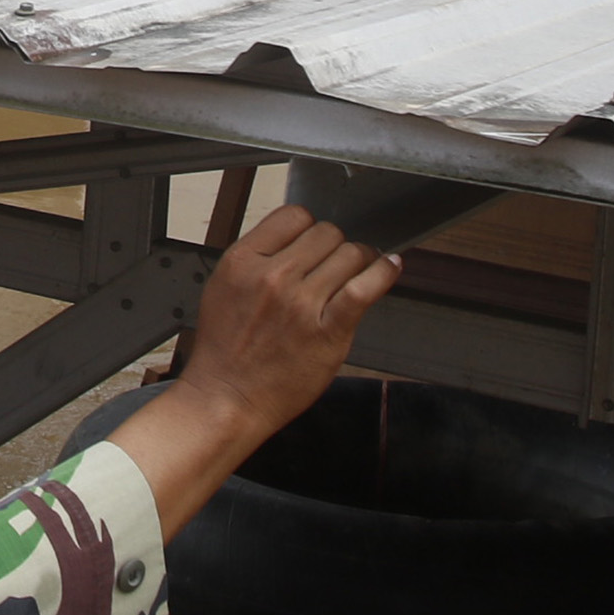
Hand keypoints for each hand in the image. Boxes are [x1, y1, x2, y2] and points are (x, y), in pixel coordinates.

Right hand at [177, 205, 402, 430]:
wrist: (227, 399)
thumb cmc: (225, 352)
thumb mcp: (224, 289)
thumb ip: (257, 260)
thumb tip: (296, 240)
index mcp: (242, 262)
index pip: (293, 216)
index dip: (308, 228)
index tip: (314, 241)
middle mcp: (273, 277)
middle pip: (325, 233)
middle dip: (334, 246)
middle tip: (335, 263)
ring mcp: (301, 305)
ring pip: (349, 254)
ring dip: (359, 260)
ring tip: (359, 271)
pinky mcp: (328, 332)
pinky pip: (365, 287)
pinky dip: (384, 272)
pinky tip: (389, 267)